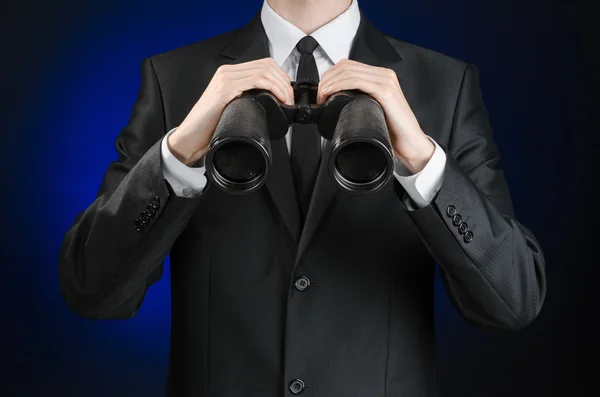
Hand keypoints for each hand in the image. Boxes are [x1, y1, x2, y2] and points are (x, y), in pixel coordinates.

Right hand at [168, 57, 294, 165]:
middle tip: (290, 98)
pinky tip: (278, 99)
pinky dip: (272, 88)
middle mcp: (227, 72)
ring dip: (281, 85)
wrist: (190, 137)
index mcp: (230, 75)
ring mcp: (225, 79)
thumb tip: (272, 102)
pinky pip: (255, 81)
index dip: (281, 77)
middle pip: (266, 65)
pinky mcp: (224, 89)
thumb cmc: (210, 127)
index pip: (263, 65)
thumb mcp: (232, 108)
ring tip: (286, 101)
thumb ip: (247, 99)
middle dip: (284, 81)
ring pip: (264, 71)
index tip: (288, 93)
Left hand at [316, 58, 434, 173]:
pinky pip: (356, 81)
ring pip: (348, 72)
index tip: (321, 92)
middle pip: (345, 66)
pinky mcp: (386, 91)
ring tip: (323, 98)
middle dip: (326, 80)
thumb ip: (360, 100)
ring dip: (329, 83)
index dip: (330, 76)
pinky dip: (339, 86)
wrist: (410, 143)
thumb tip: (336, 100)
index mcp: (380, 76)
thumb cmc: (392, 131)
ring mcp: (386, 81)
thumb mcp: (372, 110)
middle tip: (319, 97)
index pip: (348, 66)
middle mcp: (384, 74)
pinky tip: (331, 95)